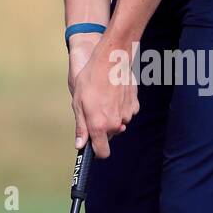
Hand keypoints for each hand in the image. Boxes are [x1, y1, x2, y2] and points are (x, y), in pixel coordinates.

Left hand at [71, 37, 138, 158]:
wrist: (111, 60)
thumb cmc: (91, 80)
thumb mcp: (78, 103)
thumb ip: (81, 127)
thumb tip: (80, 145)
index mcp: (100, 125)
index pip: (103, 152)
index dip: (97, 151)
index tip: (93, 146)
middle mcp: (115, 124)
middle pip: (110, 135)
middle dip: (102, 127)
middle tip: (94, 109)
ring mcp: (127, 115)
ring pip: (118, 123)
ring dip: (112, 116)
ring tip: (104, 98)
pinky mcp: (134, 106)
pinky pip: (126, 113)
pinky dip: (120, 107)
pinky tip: (113, 94)